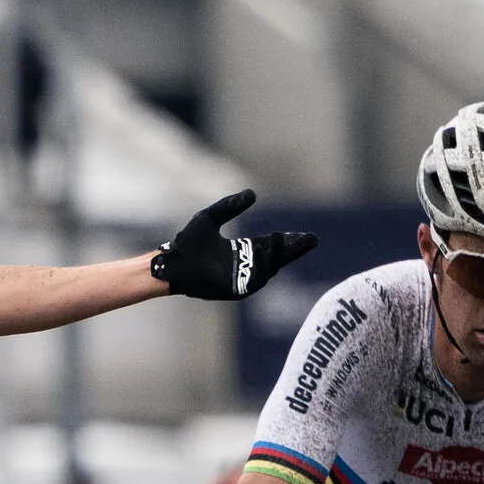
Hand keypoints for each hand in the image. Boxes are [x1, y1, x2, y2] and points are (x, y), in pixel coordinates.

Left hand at [149, 189, 319, 303]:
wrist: (172, 263)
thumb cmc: (187, 243)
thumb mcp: (211, 218)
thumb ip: (230, 206)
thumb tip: (253, 193)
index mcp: (241, 251)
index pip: (270, 245)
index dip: (286, 240)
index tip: (303, 235)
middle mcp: (244, 266)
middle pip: (276, 258)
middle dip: (293, 249)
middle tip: (311, 240)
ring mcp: (241, 279)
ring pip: (268, 268)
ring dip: (277, 254)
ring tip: (280, 238)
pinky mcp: (235, 290)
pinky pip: (255, 280)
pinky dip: (262, 267)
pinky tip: (263, 251)